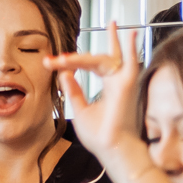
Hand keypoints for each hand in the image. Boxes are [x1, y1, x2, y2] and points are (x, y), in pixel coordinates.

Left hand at [46, 22, 147, 177]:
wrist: (112, 149)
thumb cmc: (100, 136)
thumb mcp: (80, 109)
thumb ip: (73, 90)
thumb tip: (64, 73)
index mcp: (108, 86)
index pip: (91, 65)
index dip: (71, 62)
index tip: (51, 63)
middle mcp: (117, 81)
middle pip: (98, 58)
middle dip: (74, 58)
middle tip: (54, 60)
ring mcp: (123, 81)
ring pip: (106, 58)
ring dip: (87, 54)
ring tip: (87, 39)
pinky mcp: (127, 85)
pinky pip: (131, 61)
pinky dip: (131, 47)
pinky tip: (128, 32)